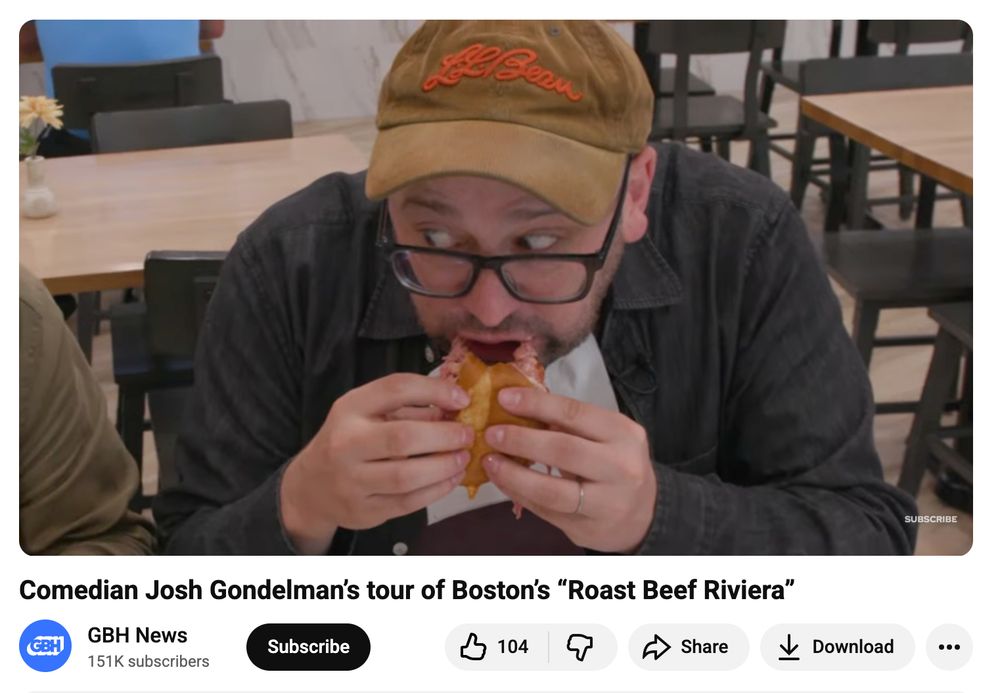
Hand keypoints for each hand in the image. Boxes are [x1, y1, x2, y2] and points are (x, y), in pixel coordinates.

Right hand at [280, 374, 472, 553]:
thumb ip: (407, 406)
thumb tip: (455, 405)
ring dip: (444, 467)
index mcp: (349, 409)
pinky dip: (436, 490)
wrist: (311, 485)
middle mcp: (345, 443)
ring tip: (463, 458)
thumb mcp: (366, 412)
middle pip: (403, 438)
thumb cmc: (348, 440)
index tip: (462, 398)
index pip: (395, 389)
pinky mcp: (363, 511)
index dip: (434, 391)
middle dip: (444, 436)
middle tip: (468, 435)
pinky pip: (407, 502)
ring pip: (407, 476)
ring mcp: (352, 481)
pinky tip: (450, 479)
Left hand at [482, 387, 656, 552]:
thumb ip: (571, 424)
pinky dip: (518, 494)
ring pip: (551, 489)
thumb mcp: (607, 436)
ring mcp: (605, 502)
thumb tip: (519, 405)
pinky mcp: (586, 527)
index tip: (505, 399)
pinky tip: (503, 481)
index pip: (575, 413)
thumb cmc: (616, 465)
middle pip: (563, 450)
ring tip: (491, 461)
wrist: (643, 515)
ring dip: (513, 474)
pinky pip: (545, 510)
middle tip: (492, 433)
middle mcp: (620, 467)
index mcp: (623, 434)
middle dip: (521, 440)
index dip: (537, 405)